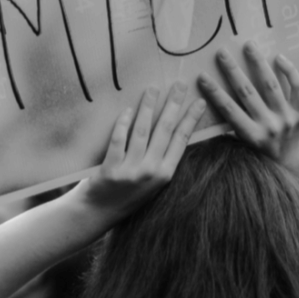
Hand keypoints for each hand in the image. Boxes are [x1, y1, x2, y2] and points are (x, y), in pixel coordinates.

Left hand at [76, 82, 205, 219]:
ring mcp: (130, 171)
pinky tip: (128, 109)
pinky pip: (118, 140)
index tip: (199, 102)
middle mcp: (151, 172)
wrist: (98, 213)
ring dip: (148, 107)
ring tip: (153, 89)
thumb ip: (162, 160)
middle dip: (173, 104)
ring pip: (142, 131)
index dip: (191, 119)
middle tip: (179, 84)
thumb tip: (174, 130)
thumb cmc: (127, 194)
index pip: (182, 140)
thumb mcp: (153, 182)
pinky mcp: (110, 170)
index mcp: (165, 174)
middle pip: (165, 130)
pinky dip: (123, 123)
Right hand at [197, 44, 298, 172]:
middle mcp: (269, 127)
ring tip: (249, 45)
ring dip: (258, 63)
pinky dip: (289, 72)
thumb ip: (229, 125)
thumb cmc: (259, 148)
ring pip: (271, 86)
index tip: (202, 76)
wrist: (290, 159)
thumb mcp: (242, 143)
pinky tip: (279, 57)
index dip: (214, 93)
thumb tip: (207, 102)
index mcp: (251, 135)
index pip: (229, 110)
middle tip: (222, 52)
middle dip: (232, 71)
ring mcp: (287, 119)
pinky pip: (298, 88)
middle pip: (248, 93)